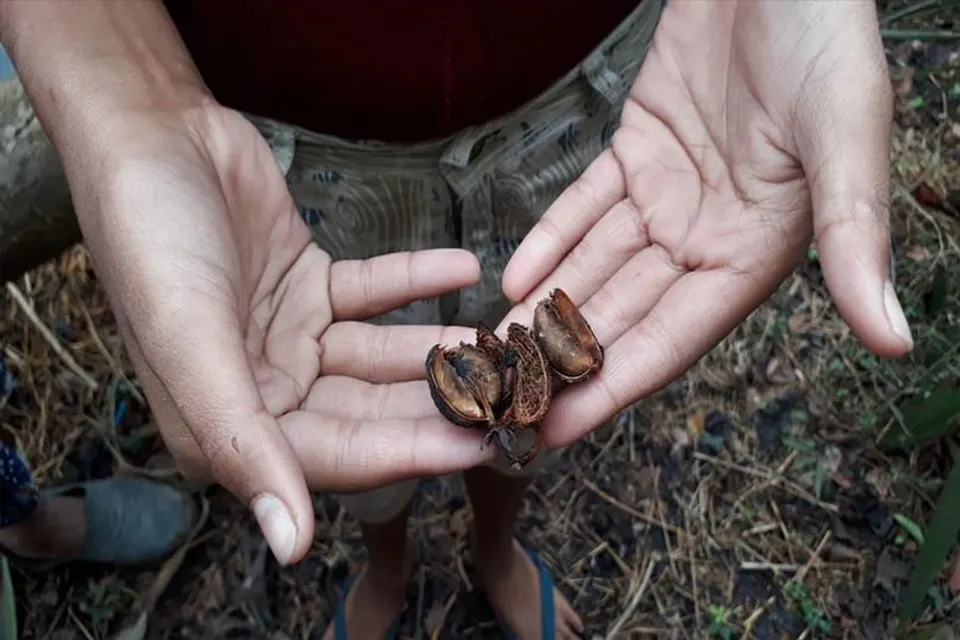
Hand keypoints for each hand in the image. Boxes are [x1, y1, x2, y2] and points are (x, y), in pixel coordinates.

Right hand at [72, 104, 493, 564]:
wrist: (147, 133)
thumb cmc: (150, 238)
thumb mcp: (188, 341)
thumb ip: (240, 442)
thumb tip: (289, 547)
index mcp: (230, 423)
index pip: (339, 454)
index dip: (414, 451)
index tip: (487, 443)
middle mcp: (266, 388)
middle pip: (371, 409)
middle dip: (441, 403)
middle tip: (514, 394)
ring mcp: (292, 335)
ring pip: (382, 354)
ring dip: (440, 345)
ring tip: (505, 337)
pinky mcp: (311, 285)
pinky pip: (375, 291)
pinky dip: (417, 280)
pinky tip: (463, 266)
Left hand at [500, 0, 912, 446]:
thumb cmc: (823, 35)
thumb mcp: (844, 133)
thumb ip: (855, 237)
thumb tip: (894, 343)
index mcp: (757, 248)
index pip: (674, 336)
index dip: (614, 385)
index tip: (558, 429)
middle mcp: (709, 232)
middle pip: (623, 312)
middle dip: (563, 358)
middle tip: (501, 399)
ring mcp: (669, 193)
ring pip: (596, 265)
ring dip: (545, 308)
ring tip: (492, 350)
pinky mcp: (637, 150)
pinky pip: (584, 206)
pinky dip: (550, 240)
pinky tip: (514, 279)